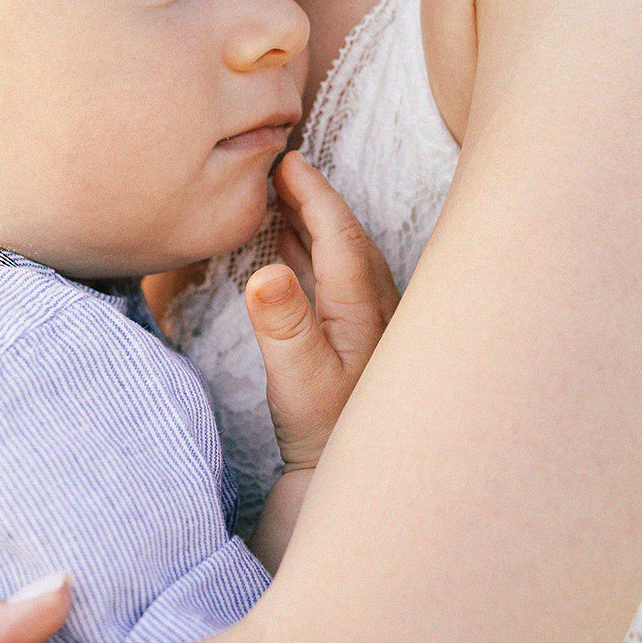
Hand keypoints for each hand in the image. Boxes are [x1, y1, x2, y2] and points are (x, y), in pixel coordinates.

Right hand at [243, 152, 398, 470]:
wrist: (350, 480)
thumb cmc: (325, 433)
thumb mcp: (298, 383)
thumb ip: (284, 326)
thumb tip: (266, 273)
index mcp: (363, 308)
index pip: (340, 232)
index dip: (312, 193)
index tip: (286, 162)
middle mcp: (375, 308)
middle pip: (346, 236)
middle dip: (314, 198)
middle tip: (279, 166)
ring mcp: (369, 323)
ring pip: (343, 255)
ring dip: (313, 223)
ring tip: (281, 196)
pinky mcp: (358, 339)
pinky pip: (336, 277)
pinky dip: (312, 252)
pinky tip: (290, 251)